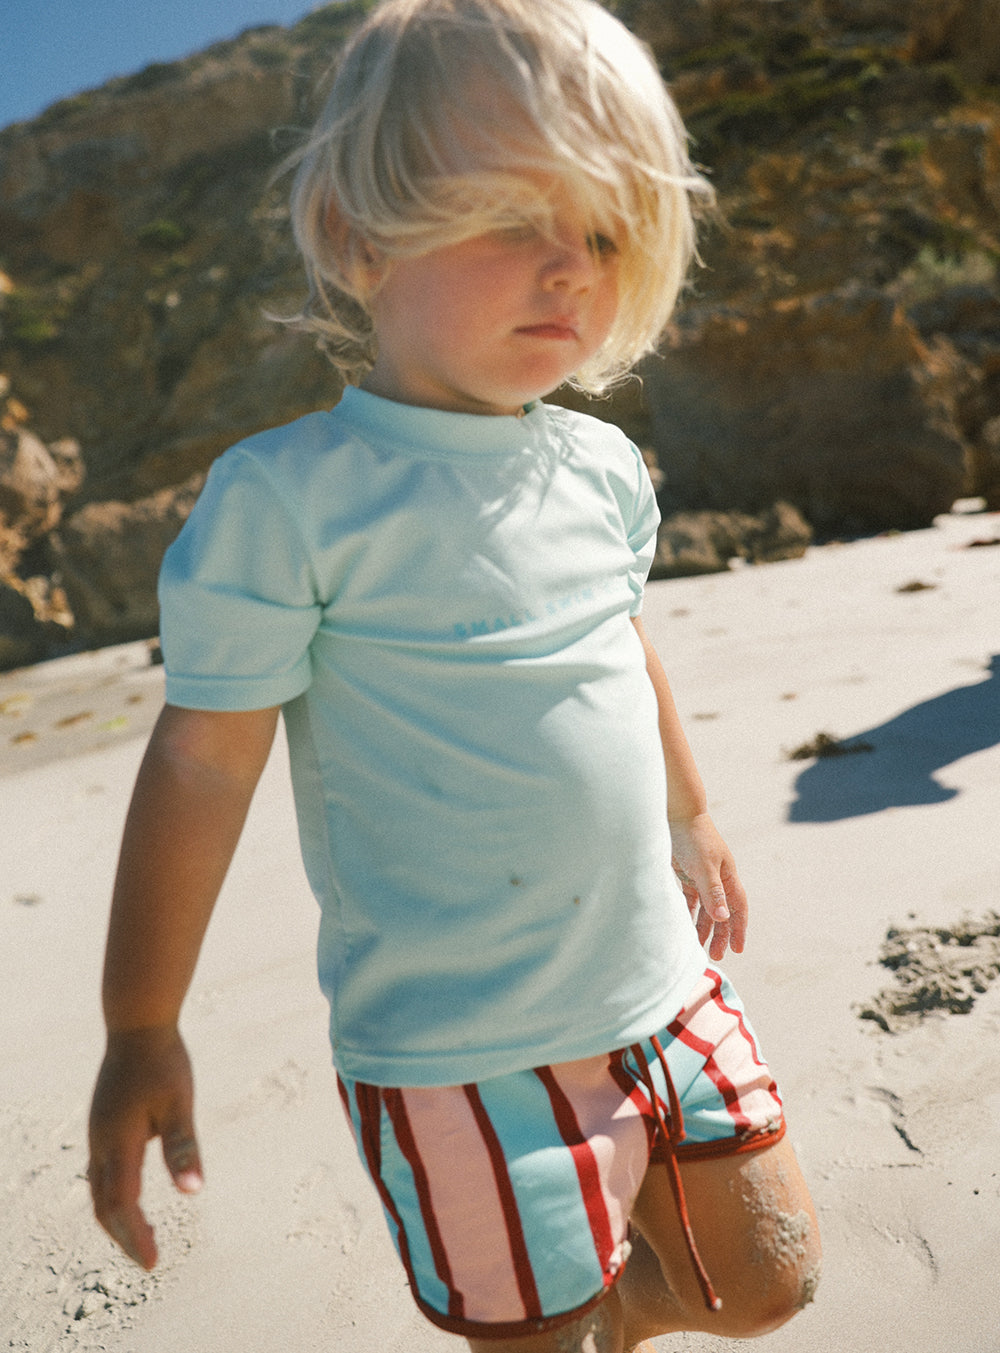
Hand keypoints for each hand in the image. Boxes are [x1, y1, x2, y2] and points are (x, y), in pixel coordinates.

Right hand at [88, 1026, 202, 1269]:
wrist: (137, 1025)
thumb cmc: (163, 1063)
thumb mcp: (180, 1104)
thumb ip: (183, 1147)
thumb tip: (193, 1190)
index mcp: (120, 1143)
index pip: (124, 1205)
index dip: (136, 1236)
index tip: (154, 1262)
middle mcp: (102, 1143)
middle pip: (104, 1205)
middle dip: (124, 1236)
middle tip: (149, 1259)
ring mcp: (98, 1134)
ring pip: (99, 1191)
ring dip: (117, 1218)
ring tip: (143, 1236)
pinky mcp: (102, 1124)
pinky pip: (101, 1173)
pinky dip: (114, 1196)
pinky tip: (133, 1197)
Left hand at [669, 812, 747, 959]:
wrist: (676, 813)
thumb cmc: (693, 837)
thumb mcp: (704, 866)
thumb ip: (712, 892)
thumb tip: (724, 918)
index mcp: (728, 876)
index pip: (737, 908)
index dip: (739, 929)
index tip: (738, 949)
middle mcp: (717, 878)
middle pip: (721, 912)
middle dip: (720, 934)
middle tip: (715, 955)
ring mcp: (701, 876)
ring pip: (705, 908)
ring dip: (703, 927)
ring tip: (698, 947)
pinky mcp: (685, 873)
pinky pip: (690, 900)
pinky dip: (688, 913)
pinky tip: (683, 926)